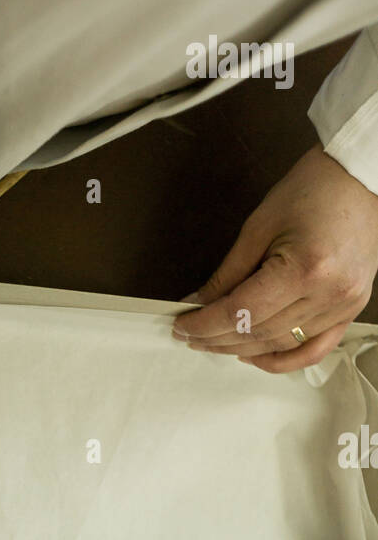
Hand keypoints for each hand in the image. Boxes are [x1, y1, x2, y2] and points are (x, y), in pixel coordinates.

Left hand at [172, 144, 377, 370]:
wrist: (358, 180)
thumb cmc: (314, 190)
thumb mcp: (259, 227)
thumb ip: (227, 273)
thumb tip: (198, 304)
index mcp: (304, 269)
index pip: (241, 312)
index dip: (204, 324)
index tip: (181, 326)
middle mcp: (327, 294)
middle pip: (258, 333)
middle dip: (217, 338)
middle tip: (189, 336)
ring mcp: (342, 306)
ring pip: (279, 344)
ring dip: (241, 348)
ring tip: (213, 342)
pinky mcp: (349, 310)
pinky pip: (312, 350)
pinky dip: (280, 359)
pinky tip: (252, 356)